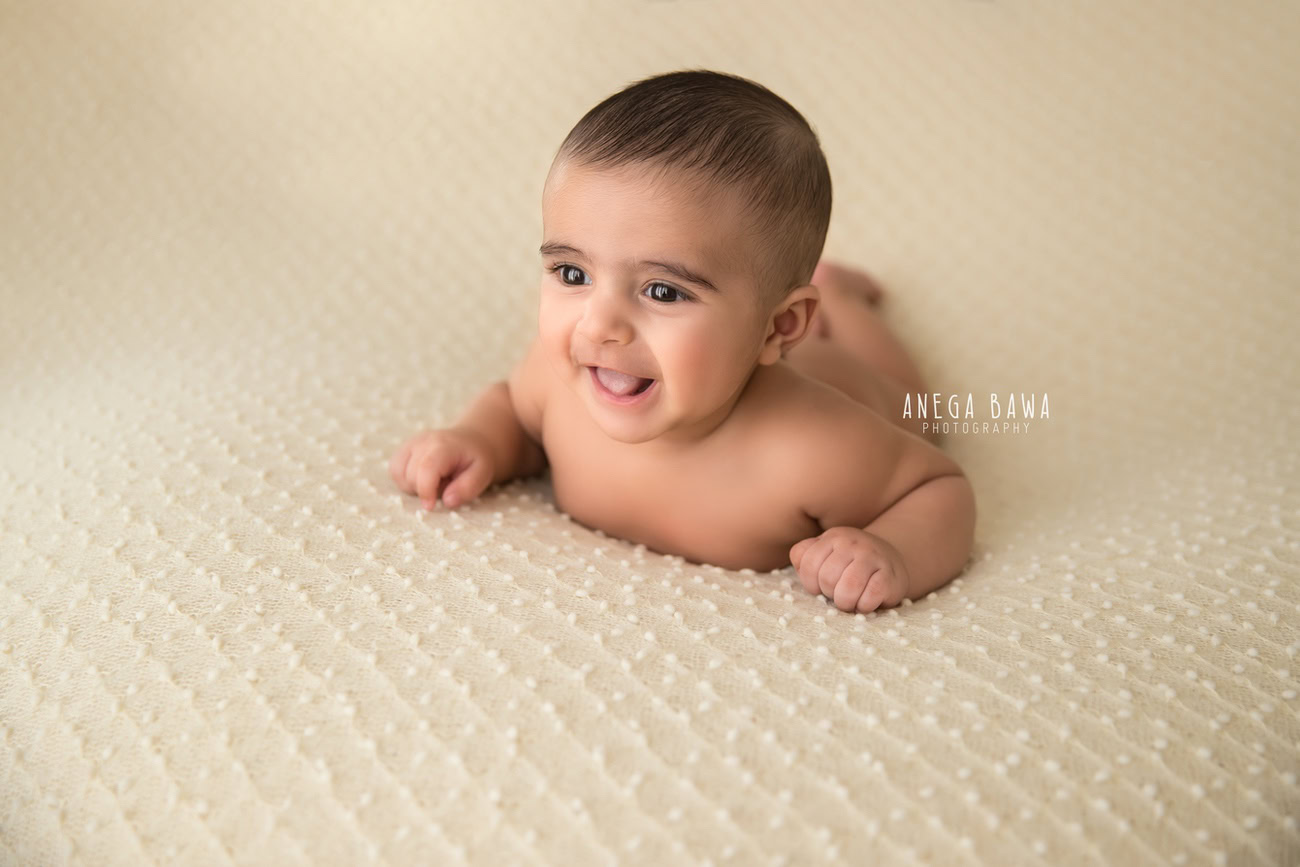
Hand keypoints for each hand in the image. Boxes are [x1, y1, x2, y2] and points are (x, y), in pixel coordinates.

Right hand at [389, 427, 496, 509]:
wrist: (470, 441)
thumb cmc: (476, 459)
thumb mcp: (483, 474)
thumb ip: (467, 488)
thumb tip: (447, 501)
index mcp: (444, 446)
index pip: (426, 469)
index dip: (425, 491)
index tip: (430, 506)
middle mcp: (423, 441)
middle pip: (411, 476)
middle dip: (426, 490)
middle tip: (446, 483)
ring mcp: (410, 444)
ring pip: (399, 475)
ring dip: (414, 486)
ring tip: (435, 480)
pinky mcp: (403, 450)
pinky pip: (395, 471)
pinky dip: (405, 481)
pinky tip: (422, 478)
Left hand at [789, 527, 910, 612]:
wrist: (891, 562)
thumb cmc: (849, 564)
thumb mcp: (825, 554)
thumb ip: (804, 557)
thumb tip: (799, 565)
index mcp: (832, 537)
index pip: (808, 563)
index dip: (810, 583)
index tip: (820, 587)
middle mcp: (852, 543)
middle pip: (827, 578)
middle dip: (829, 594)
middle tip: (838, 593)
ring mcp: (872, 557)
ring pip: (848, 588)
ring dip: (846, 603)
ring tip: (850, 601)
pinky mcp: (889, 575)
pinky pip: (870, 597)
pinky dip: (864, 606)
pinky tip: (866, 602)